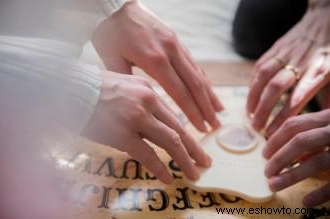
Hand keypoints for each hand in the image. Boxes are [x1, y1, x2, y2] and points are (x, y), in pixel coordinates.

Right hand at [82, 71, 211, 183]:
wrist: (69, 90)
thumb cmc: (92, 89)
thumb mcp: (123, 86)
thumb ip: (141, 101)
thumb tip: (154, 120)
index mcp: (148, 91)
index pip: (174, 116)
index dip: (187, 133)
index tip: (196, 144)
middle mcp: (147, 103)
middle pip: (178, 129)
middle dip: (194, 149)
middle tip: (205, 162)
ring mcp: (136, 118)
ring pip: (170, 142)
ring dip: (184, 160)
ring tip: (193, 173)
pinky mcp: (122, 134)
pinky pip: (148, 155)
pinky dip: (160, 168)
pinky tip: (168, 178)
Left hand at [92, 0, 222, 131]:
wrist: (116, 4)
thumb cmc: (110, 32)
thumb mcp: (112, 59)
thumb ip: (126, 82)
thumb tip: (135, 103)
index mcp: (154, 60)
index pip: (179, 92)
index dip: (192, 112)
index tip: (202, 128)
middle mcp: (171, 51)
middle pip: (195, 84)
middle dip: (206, 107)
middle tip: (216, 125)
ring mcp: (176, 44)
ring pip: (198, 73)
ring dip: (209, 94)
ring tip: (219, 111)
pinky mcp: (177, 39)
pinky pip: (194, 62)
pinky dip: (203, 78)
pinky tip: (208, 89)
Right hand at [247, 6, 329, 134]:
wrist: (324, 20)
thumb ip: (329, 96)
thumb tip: (323, 120)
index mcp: (319, 70)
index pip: (298, 96)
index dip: (283, 115)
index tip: (273, 131)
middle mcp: (300, 62)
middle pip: (276, 87)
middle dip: (264, 109)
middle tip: (257, 127)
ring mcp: (285, 54)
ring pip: (263, 76)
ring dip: (253, 97)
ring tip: (248, 114)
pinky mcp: (275, 49)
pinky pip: (259, 67)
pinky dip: (252, 83)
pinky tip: (250, 96)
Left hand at [263, 110, 329, 206]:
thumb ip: (315, 134)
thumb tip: (293, 152)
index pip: (295, 124)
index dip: (275, 139)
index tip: (264, 153)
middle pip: (301, 141)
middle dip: (279, 157)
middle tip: (266, 172)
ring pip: (317, 161)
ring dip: (292, 176)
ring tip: (274, 185)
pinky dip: (321, 193)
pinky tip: (306, 201)